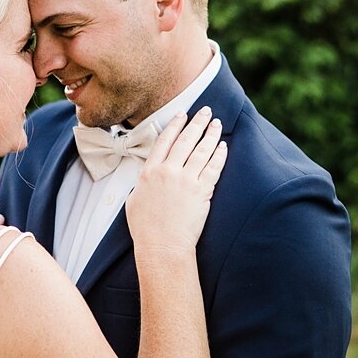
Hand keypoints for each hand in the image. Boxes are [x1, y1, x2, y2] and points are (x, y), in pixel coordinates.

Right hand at [126, 107, 226, 255]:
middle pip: (185, 140)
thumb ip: (143, 183)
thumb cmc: (146, 229)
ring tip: (217, 123)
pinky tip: (223, 146)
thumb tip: (147, 176)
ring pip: (201, 150)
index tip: (181, 114)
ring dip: (210, 134)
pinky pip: (213, 168)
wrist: (162, 246)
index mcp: (149, 172)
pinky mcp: (202, 191)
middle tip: (205, 110)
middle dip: (196, 122)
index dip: (174, 125)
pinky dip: (219, 155)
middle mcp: (168, 172)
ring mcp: (186, 181)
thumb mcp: (134, 200)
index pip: (164, 141)